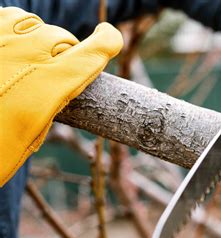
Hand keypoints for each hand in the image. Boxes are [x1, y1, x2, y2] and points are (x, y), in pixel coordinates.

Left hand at [0, 7, 122, 185]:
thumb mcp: (30, 136)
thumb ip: (51, 103)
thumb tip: (59, 86)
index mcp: (46, 86)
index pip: (92, 52)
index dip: (108, 42)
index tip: (109, 40)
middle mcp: (24, 56)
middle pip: (62, 38)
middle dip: (67, 52)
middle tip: (53, 72)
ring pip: (33, 24)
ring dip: (38, 38)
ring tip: (27, 59)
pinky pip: (5, 17)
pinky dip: (12, 30)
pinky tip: (7, 48)